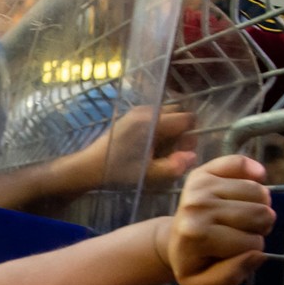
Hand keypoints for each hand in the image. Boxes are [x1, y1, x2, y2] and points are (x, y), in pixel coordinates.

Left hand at [74, 106, 199, 191]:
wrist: (90, 165)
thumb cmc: (120, 171)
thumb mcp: (149, 174)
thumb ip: (174, 166)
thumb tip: (193, 156)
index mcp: (154, 122)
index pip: (188, 118)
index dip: (190, 135)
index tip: (181, 150)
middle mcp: (147, 111)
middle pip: (179, 113)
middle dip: (181, 131)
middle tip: (171, 151)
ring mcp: (138, 110)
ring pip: (167, 113)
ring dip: (170, 128)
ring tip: (158, 148)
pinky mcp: (131, 114)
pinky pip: (154, 115)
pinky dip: (158, 126)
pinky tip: (147, 144)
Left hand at [163, 155, 274, 284]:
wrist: (171, 242)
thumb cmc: (194, 263)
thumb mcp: (203, 283)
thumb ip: (231, 277)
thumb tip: (257, 254)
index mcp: (196, 236)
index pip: (253, 244)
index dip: (252, 252)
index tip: (237, 253)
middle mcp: (197, 206)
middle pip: (261, 215)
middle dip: (259, 229)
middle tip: (244, 233)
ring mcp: (200, 186)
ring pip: (260, 192)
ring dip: (260, 207)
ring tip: (244, 218)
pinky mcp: (204, 172)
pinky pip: (241, 163)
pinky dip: (254, 172)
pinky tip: (255, 182)